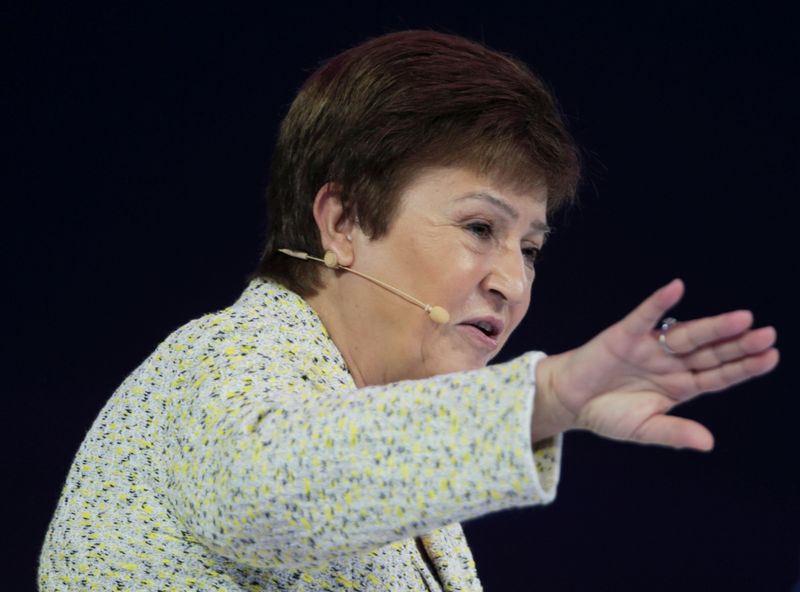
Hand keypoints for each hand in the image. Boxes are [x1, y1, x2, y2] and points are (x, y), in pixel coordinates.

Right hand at [532, 280, 778, 449]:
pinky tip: (676, 289)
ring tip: (742, 319)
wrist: (569, 401)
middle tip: (767, 334)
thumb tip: (709, 443)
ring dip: (713, 326)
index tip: (771, 356)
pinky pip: (644, 316)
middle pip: (710, 352)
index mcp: (680, 386)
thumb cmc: (607, 414)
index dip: (744, 367)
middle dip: (738, 344)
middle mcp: (671, 363)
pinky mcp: (624, 335)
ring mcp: (650, 348)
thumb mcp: (643, 428)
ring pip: (687, 335)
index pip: (719, 375)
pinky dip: (658, 303)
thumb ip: (674, 432)